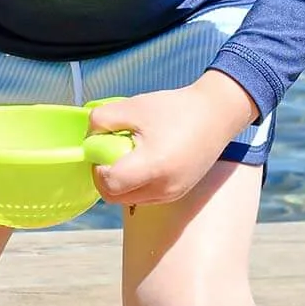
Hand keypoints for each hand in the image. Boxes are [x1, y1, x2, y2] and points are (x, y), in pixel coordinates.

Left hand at [87, 72, 258, 207]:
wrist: (217, 113)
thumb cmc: (175, 109)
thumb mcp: (132, 106)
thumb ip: (100, 120)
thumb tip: (87, 138)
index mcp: (153, 166)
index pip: (109, 184)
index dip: (97, 168)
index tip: (102, 150)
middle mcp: (164, 187)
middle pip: (114, 196)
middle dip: (104, 177)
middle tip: (109, 154)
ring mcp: (172, 193)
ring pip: (128, 198)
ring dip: (120, 181)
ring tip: (129, 155)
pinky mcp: (178, 193)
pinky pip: (144, 196)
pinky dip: (135, 183)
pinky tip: (143, 160)